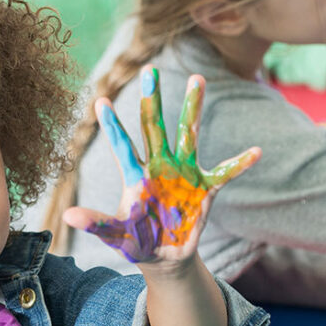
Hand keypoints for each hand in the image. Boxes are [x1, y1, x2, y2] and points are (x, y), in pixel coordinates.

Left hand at [64, 66, 260, 263]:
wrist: (164, 256)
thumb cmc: (137, 242)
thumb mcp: (117, 235)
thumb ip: (97, 223)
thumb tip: (69, 216)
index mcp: (137, 176)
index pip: (122, 146)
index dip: (112, 126)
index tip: (99, 100)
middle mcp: (160, 166)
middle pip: (154, 126)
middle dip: (152, 99)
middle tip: (150, 69)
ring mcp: (184, 173)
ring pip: (189, 134)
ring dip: (193, 108)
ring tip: (198, 79)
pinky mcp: (205, 188)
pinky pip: (225, 173)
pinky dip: (240, 164)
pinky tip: (256, 152)